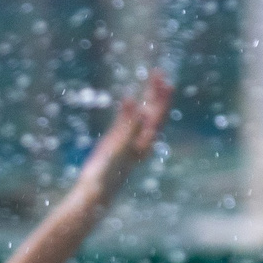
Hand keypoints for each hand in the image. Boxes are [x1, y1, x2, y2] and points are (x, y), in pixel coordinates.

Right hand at [74, 70, 173, 200]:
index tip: (165, 80)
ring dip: (147, 97)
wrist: (96, 190)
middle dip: (157, 92)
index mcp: (145, 141)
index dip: (162, 98)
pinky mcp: (116, 141)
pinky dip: (130, 108)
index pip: (158, 115)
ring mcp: (129, 139)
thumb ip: (130, 126)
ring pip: (142, 114)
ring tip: (151, 79)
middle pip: (153, 112)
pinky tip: (129, 99)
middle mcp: (140, 139)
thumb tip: (140, 107)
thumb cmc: (109, 172)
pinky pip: (127, 121)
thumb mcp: (120, 146)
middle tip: (159, 72)